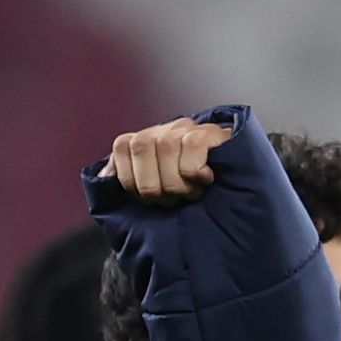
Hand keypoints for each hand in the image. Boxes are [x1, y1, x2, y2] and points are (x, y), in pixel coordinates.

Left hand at [101, 111, 236, 200]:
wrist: (237, 211)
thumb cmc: (188, 209)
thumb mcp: (152, 199)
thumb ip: (127, 183)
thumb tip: (103, 177)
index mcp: (148, 142)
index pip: (123, 144)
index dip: (129, 178)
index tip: (146, 200)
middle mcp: (167, 130)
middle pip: (141, 144)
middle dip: (151, 184)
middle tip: (172, 200)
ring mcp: (191, 129)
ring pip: (166, 145)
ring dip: (176, 181)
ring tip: (191, 194)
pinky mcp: (215, 134)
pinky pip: (192, 145)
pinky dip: (194, 171)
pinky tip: (205, 180)